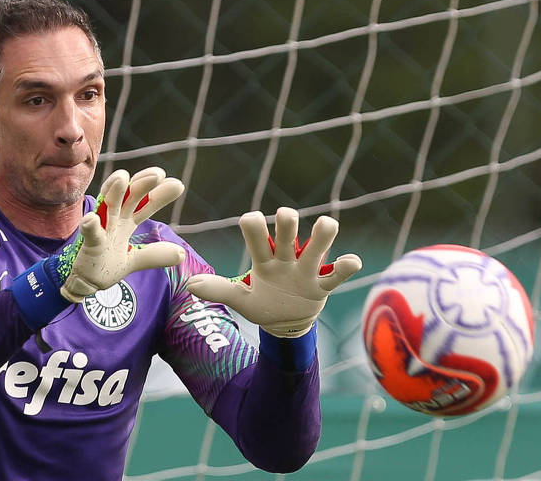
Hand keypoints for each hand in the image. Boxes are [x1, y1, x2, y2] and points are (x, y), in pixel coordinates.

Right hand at [59, 167, 185, 301]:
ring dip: (114, 191)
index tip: (177, 185)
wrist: (84, 281)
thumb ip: (155, 255)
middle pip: (130, 196)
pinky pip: (89, 232)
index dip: (160, 194)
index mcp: (127, 221)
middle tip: (157, 174)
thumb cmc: (106, 263)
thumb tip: (180, 254)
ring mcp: (101, 229)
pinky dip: (90, 225)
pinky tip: (91, 218)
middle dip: (142, 183)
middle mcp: (115, 220)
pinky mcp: (89, 244)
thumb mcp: (135, 259)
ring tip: (122, 177)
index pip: (146, 204)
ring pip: (107, 205)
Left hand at [186, 208, 361, 337]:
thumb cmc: (262, 303)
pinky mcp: (323, 284)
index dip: (254, 223)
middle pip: (288, 229)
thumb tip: (190, 285)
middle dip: (287, 220)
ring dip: (323, 233)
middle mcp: (286, 257)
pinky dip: (346, 266)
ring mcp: (306, 269)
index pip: (256, 232)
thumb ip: (219, 290)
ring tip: (325, 226)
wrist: (285, 323)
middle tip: (285, 218)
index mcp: (264, 258)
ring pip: (318, 243)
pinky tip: (350, 262)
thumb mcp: (241, 300)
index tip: (251, 220)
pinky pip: (337, 273)